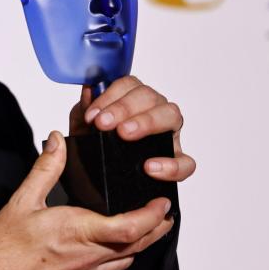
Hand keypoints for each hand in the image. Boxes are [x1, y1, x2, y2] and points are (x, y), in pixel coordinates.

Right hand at [0, 131, 174, 269]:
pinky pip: (112, 269)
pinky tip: (118, 247)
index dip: (152, 215)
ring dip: (144, 242)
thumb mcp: (22, 201)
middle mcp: (88, 255)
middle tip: (167, 212)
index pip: (129, 226)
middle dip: (158, 227)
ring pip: (128, 258)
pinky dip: (125, 254)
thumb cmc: (4, 249)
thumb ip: (45, 169)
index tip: (161, 201)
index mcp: (78, 231)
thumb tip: (58, 143)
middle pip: (138, 244)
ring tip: (151, 226)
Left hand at [69, 76, 195, 182]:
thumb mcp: (82, 130)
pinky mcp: (176, 161)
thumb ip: (83, 110)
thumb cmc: (93, 149)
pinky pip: (186, 162)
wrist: (93, 184)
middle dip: (124, 107)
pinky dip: (172, 164)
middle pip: (149, 95)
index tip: (92, 115)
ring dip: (147, 121)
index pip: (128, 85)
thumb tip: (90, 90)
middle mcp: (153, 111)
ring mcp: (168, 135)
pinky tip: (150, 167)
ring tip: (125, 134)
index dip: (109, 96)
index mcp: (131, 99)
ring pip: (171, 115)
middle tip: (103, 124)